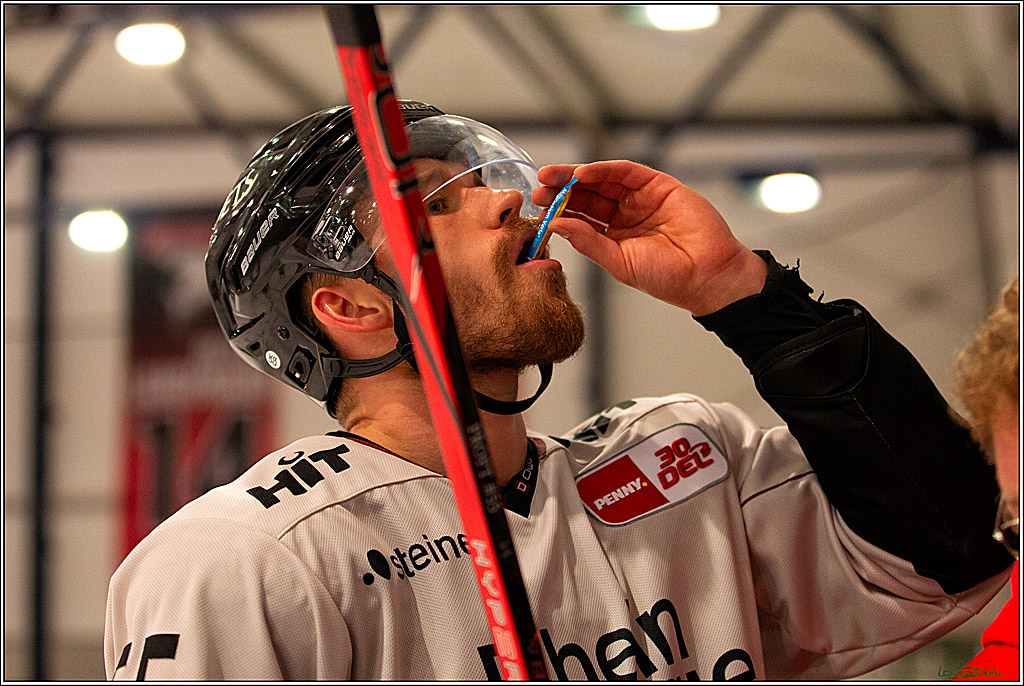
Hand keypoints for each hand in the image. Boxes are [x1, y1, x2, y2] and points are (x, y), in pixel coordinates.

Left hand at [533, 161, 767, 315]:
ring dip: (575, 176)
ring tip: (551, 177)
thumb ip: (589, 243)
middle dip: (561, 190)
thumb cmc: (667, 277)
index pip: (580, 218)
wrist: (707, 275)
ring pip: (602, 181)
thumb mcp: (619, 263)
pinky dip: (604, 169)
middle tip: (538, 186)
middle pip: (586, 196)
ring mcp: (640, 199)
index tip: (538, 207)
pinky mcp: (658, 185)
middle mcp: (624, 215)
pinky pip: (626, 172)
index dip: (558, 210)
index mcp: (612, 237)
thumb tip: (557, 226)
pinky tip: (583, 173)